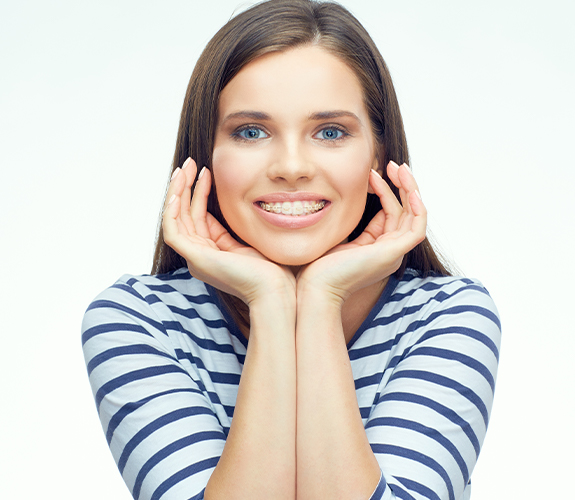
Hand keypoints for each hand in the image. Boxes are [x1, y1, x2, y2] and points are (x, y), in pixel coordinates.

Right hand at [162, 158, 295, 305]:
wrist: (277, 290)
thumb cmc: (273, 271)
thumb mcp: (252, 241)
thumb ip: (238, 228)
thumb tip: (242, 204)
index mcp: (213, 254)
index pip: (198, 218)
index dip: (199, 193)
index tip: (206, 171)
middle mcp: (200, 257)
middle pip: (184, 216)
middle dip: (185, 187)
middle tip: (189, 163)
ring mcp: (196, 259)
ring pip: (175, 220)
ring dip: (177, 192)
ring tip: (184, 168)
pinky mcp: (196, 259)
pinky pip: (173, 232)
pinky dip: (171, 211)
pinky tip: (177, 192)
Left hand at [296, 161, 425, 304]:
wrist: (315, 288)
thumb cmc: (318, 268)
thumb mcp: (337, 237)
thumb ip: (348, 222)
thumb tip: (344, 198)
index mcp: (377, 249)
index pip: (391, 214)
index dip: (386, 191)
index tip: (373, 172)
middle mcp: (390, 251)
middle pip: (406, 212)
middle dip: (402, 186)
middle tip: (395, 164)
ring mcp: (394, 253)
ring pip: (414, 216)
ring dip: (410, 190)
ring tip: (399, 168)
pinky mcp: (393, 253)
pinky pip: (417, 228)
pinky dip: (418, 208)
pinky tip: (410, 189)